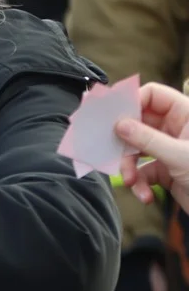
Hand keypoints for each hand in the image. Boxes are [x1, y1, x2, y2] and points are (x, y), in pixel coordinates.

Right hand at [116, 82, 188, 209]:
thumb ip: (147, 139)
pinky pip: (143, 171)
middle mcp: (177, 129)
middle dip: (125, 141)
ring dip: (129, 166)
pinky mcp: (166, 170)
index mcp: (186, 115)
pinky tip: (145, 194)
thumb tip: (119, 125)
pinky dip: (140, 183)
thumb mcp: (179, 155)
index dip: (133, 102)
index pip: (153, 95)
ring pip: (137, 149)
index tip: (112, 116)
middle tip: (109, 148)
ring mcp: (170, 150)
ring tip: (131, 180)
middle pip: (139, 123)